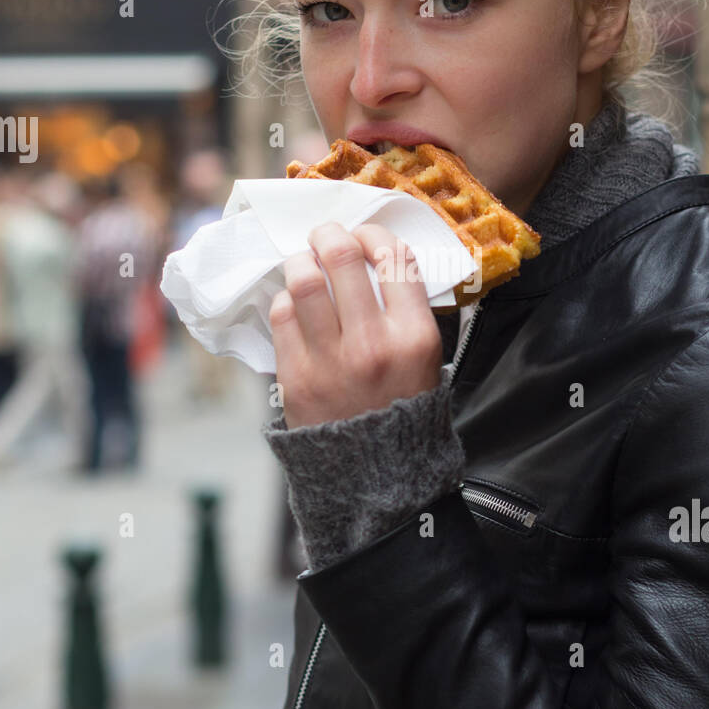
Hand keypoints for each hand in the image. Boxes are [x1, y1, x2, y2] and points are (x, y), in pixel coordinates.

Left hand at [270, 221, 443, 428]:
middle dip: (329, 234)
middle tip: (325, 235)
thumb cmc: (402, 406)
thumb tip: (375, 256)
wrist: (375, 475)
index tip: (364, 235)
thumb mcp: (426, 359)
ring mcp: (331, 360)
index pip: (393, 257)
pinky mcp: (295, 377)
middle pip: (342, 257)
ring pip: (304, 280)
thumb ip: (407, 309)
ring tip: (304, 262)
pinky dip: (285, 300)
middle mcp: (373, 344)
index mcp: (414, 336)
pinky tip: (293, 304)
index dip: (374, 233)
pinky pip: (282, 315)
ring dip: (301, 261)